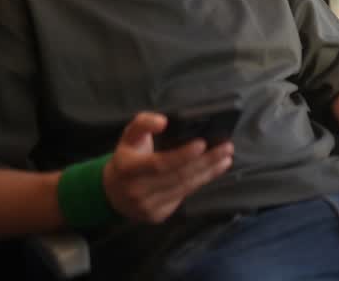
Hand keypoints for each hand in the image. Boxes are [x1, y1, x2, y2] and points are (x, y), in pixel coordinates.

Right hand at [101, 112, 232, 223]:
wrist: (112, 192)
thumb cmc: (127, 157)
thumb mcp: (129, 135)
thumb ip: (143, 122)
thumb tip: (163, 121)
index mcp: (127, 169)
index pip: (160, 164)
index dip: (182, 155)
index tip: (203, 143)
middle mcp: (136, 191)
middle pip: (178, 176)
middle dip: (206, 161)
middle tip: (226, 147)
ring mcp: (147, 206)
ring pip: (185, 188)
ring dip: (209, 172)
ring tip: (226, 158)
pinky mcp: (157, 215)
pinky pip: (184, 196)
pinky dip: (201, 182)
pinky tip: (213, 171)